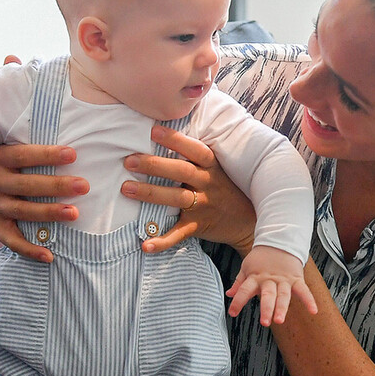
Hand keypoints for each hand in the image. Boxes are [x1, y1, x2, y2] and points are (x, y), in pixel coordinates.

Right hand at [0, 143, 87, 262]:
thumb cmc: (12, 170)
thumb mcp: (14, 154)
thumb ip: (35, 151)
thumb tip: (75, 150)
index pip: (24, 155)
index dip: (48, 155)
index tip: (73, 155)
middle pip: (27, 185)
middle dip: (57, 186)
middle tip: (83, 186)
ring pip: (23, 211)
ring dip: (49, 213)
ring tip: (74, 213)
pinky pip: (12, 241)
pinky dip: (30, 250)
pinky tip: (49, 255)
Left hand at [119, 125, 255, 254]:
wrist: (248, 220)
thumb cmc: (224, 188)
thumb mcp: (216, 168)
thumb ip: (194, 155)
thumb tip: (161, 131)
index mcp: (212, 166)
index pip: (194, 149)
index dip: (175, 140)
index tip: (153, 131)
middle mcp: (208, 184)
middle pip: (181, 171)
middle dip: (154, 165)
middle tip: (129, 161)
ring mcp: (203, 206)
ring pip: (176, 198)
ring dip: (151, 193)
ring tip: (126, 188)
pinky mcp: (198, 226)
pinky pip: (179, 234)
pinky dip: (162, 241)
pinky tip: (145, 244)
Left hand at [226, 245, 316, 325]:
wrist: (279, 241)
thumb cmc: (262, 258)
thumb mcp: (247, 268)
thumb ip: (239, 283)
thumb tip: (229, 294)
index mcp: (255, 277)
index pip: (244, 290)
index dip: (238, 301)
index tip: (232, 312)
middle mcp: (269, 280)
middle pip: (268, 295)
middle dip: (266, 309)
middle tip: (265, 322)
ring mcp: (284, 280)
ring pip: (283, 295)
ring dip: (282, 308)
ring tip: (280, 320)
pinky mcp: (296, 279)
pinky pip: (303, 290)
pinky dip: (309, 300)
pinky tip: (313, 310)